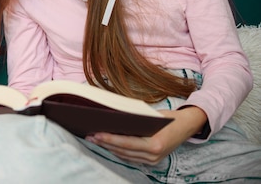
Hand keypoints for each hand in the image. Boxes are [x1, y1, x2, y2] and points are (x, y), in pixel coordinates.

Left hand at [85, 106, 206, 164]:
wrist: (187, 125)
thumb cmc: (168, 117)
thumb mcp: (152, 116)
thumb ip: (134, 120)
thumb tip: (111, 118)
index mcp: (155, 144)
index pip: (127, 143)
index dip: (110, 139)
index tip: (96, 133)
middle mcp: (154, 156)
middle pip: (123, 151)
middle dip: (105, 143)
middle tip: (89, 135)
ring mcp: (153, 160)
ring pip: (125, 155)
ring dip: (108, 147)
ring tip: (94, 139)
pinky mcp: (151, 161)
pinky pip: (130, 157)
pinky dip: (118, 150)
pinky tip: (107, 144)